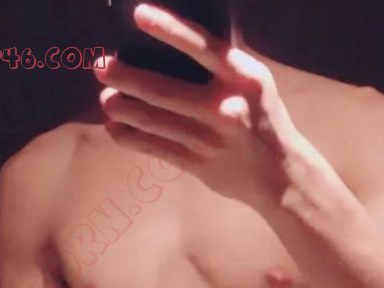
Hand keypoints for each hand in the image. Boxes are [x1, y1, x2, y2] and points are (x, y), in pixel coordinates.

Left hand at [95, 2, 297, 210]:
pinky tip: (116, 129)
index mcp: (243, 79)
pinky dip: (132, 139)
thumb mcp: (255, 83)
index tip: (138, 15)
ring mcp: (210, 140)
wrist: (282, 175)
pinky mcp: (200, 166)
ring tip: (104, 100)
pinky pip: (158, 149)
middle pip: (165, 90)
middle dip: (127, 77)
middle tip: (102, 67)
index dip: (168, 30)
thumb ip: (221, 67)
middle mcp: (226, 108)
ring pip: (156, 122)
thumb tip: (173, 45)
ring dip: (124, 110)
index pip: (201, 47)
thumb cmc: (263, 120)